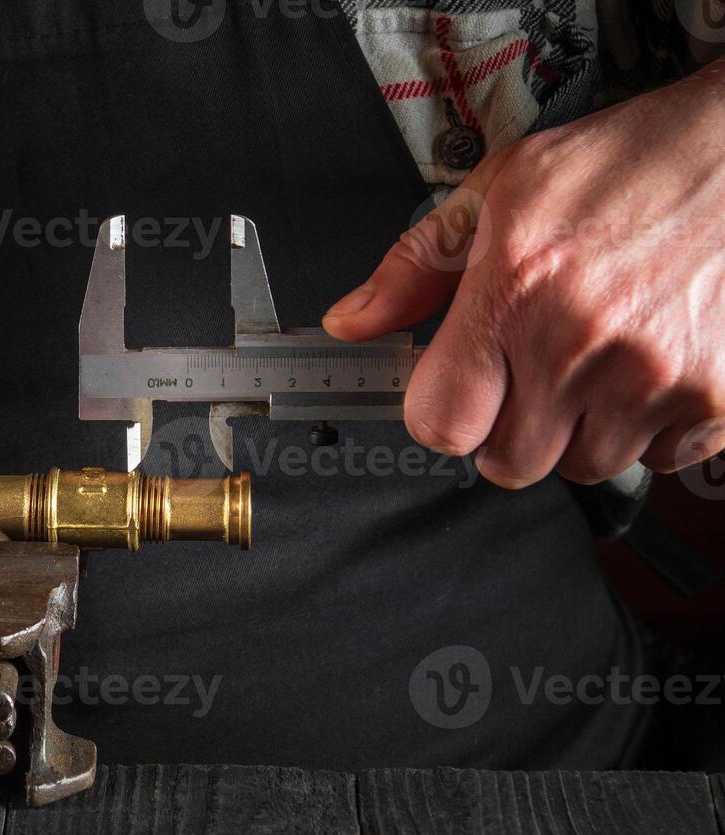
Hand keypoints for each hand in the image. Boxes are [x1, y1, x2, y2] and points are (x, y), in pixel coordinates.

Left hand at [323, 60, 724, 487]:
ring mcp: (656, 376)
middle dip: (511, 427)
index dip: (444, 413)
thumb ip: (417, 265)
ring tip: (601, 360)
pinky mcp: (718, 399)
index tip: (460, 389)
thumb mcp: (503, 190)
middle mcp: (582, 342)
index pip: (441, 424)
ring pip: (586, 465)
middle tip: (535, 371)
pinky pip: (660, 460)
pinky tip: (652, 367)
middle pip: (510, 461)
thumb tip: (351, 323)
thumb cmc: (630, 165)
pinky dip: (651, 429)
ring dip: (583, 430)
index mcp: (516, 290)